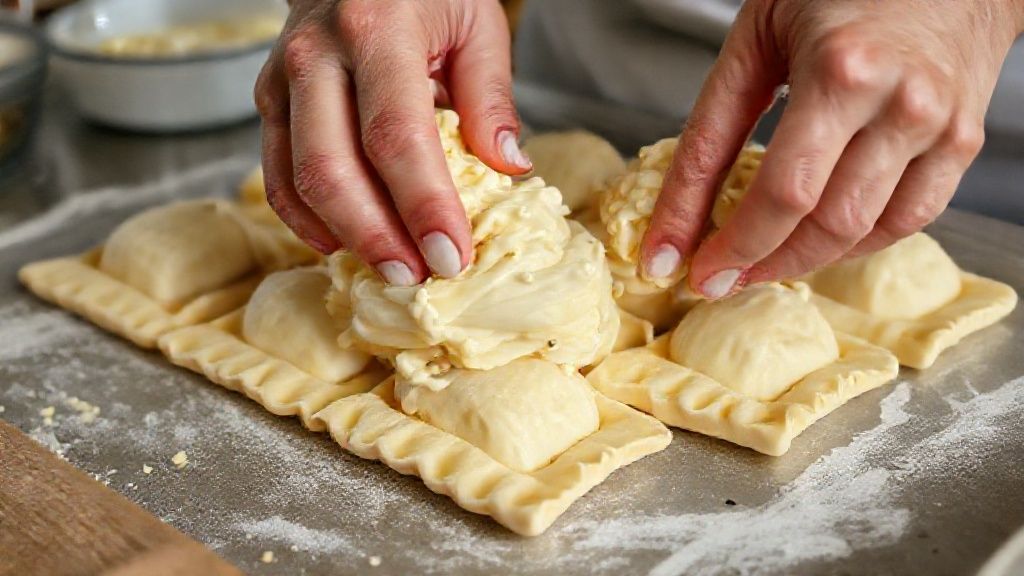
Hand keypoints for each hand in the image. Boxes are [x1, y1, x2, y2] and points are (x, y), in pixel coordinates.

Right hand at [255, 0, 530, 285]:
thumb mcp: (476, 21)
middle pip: (334, 168)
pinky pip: (276, 173)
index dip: (423, 206)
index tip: (452, 256)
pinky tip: (340, 243)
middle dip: (378, 236)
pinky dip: (305, 217)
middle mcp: (318, 53)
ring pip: (297, 178)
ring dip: (345, 236)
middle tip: (419, 277)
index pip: (397, 136)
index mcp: (377, 27)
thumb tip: (508, 168)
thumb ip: (490, 95)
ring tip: (392, 268)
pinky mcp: (269, 99)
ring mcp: (283, 78)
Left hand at [641, 0, 1022, 297]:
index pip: (781, 192)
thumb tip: (673, 226)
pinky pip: (909, 220)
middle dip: (761, 262)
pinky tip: (820, 238)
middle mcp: (898, 103)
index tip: (690, 272)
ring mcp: (939, 127)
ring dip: (804, 260)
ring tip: (762, 259)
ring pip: (866, 233)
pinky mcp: (961, 142)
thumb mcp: (753, 44)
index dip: (732, 245)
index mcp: (840, 71)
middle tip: (720, 275)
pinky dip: (857, 242)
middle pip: (825, 224)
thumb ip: (710, 132)